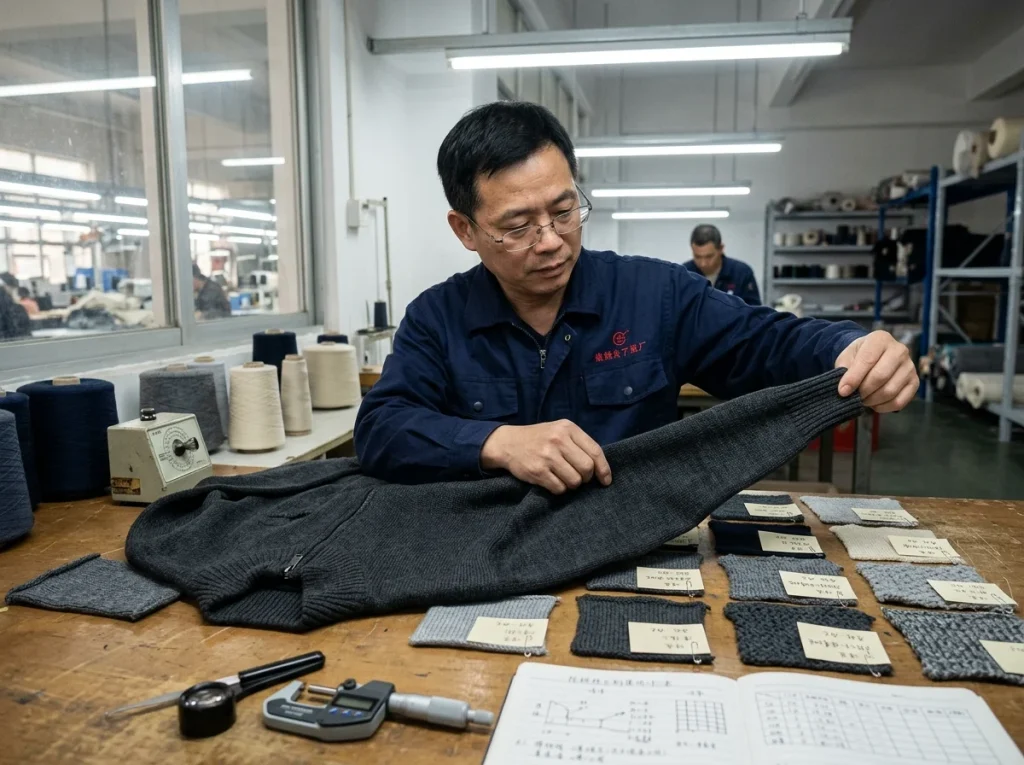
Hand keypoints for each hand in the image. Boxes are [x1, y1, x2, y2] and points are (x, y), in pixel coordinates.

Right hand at [481, 420, 611, 493]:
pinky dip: (559, 489)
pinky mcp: (537, 471)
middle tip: (579, 478)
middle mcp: (558, 440)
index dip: (604, 469)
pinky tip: (552, 481)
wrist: (507, 443)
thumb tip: (600, 468)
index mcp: (568, 428)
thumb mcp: (559, 431)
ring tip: (563, 478)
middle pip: (587, 468)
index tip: (606, 480)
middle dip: (586, 478)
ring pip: (574, 481)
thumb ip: (578, 444)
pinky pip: (559, 488)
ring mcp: (547, 456)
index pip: (595, 451)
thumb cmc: (539, 438)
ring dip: (572, 484)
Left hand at [835, 331, 918, 411]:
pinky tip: (874, 404)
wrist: (873, 355)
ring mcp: (910, 367)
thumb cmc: (858, 356)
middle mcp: (899, 350)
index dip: (854, 378)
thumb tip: (845, 390)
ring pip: (890, 391)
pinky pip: (899, 401)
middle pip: (880, 376)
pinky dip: (883, 407)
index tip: (843, 391)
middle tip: (854, 397)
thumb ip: (844, 370)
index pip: (868, 360)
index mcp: (880, 339)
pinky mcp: (915, 382)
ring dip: (872, 400)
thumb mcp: (847, 356)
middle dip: (863, 391)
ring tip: (862, 399)